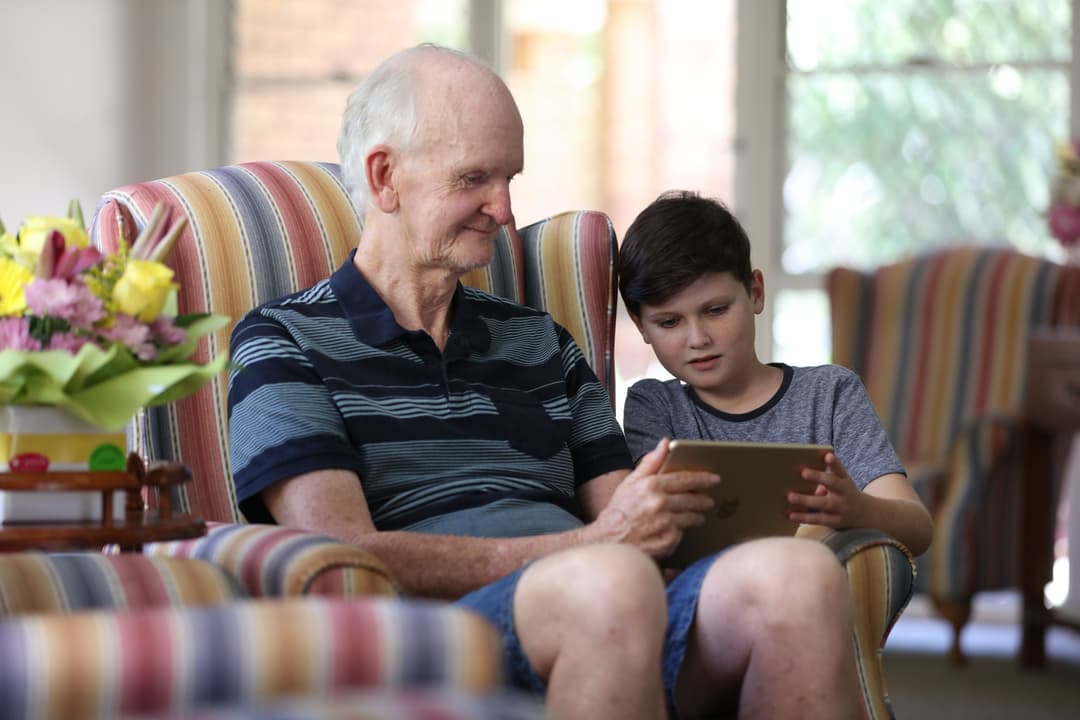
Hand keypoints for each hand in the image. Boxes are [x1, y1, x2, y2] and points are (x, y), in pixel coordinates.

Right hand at [592, 438, 720, 558]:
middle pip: (693, 500)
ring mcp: (666, 523)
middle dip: (704, 500)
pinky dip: (681, 531)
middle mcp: (660, 504)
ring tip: (698, 516)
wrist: (608, 541)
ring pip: (692, 518)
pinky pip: (682, 533)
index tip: (714, 479)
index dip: (703, 478)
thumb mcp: (631, 482)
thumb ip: (651, 462)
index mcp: (652, 486)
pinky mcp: (668, 541)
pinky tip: (676, 530)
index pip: (685, 479)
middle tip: (709, 501)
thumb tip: (665, 443)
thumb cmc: (619, 511)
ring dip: (697, 516)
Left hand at [786, 451, 865, 528]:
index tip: (827, 455)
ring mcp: (841, 508)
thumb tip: (799, 480)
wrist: (862, 513)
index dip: (834, 463)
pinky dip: (804, 517)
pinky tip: (791, 515)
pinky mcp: (835, 521)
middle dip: (818, 477)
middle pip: (833, 484)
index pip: (840, 469)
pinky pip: (818, 519)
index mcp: (844, 480)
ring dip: (806, 500)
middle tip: (803, 472)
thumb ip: (825, 479)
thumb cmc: (842, 493)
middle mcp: (844, 493)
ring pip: (824, 504)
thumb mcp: (840, 483)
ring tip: (790, 496)